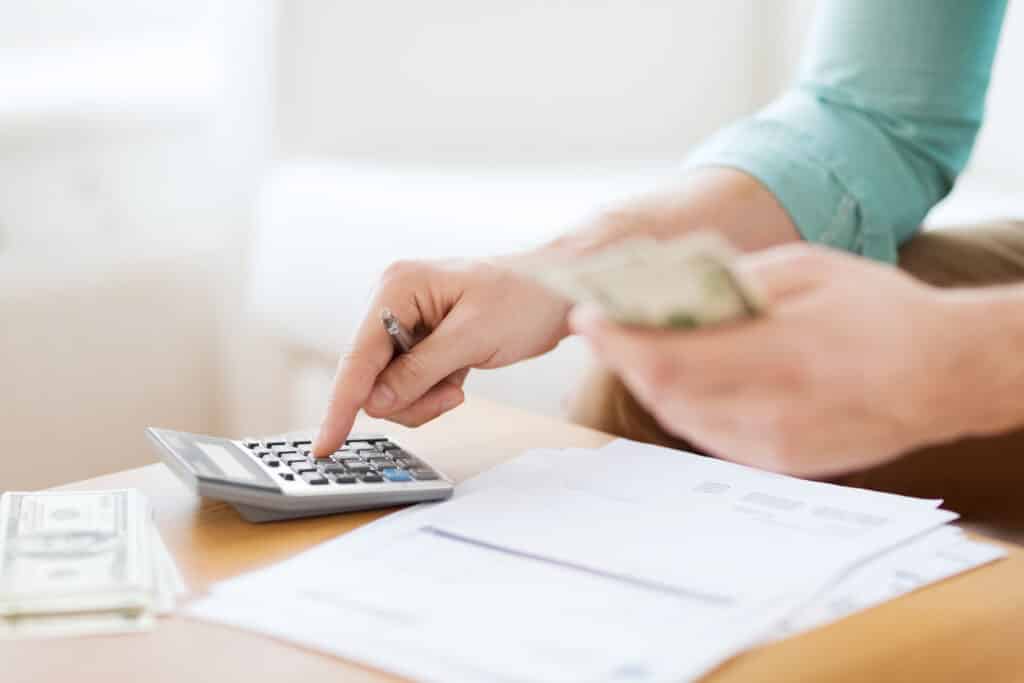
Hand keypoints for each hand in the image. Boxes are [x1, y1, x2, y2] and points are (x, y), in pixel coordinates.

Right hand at [313, 257, 570, 455]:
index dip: (341, 404)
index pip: (357, 356)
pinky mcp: (419, 341)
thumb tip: (375, 402)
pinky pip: (407, 384)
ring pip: (388, 387)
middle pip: (369, 376)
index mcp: (396, 287)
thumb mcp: (473, 337)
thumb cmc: (525, 298)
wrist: (560, 289)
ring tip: (460, 384)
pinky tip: (459, 377)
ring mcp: (403, 322)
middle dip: (407, 398)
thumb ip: (420, 371)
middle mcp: (391, 301)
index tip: (325, 445)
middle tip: (452, 394)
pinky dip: (431, 393)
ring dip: (423, 398)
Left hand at [570, 244, 975, 477]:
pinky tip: (683, 379)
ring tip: (636, 349)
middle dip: (625, 359)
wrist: (945, 374)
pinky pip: (710, 436)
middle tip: (605, 330)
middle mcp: (774, 409)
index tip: (587, 318)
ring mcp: (776, 445)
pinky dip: (685, 406)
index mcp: (781, 352)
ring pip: (681, 418)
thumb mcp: (809, 270)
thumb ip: (736, 281)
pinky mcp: (782, 464)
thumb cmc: (880, 311)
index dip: (618, 341)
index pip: (669, 358)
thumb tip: (671, 287)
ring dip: (650, 384)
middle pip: (665, 394)